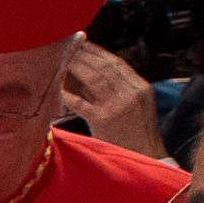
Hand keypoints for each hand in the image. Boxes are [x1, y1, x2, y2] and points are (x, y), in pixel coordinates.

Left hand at [58, 40, 166, 159]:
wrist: (147, 158)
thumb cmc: (137, 134)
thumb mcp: (136, 107)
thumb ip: (118, 90)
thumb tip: (88, 77)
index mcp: (141, 88)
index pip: (116, 63)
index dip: (97, 52)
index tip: (82, 44)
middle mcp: (131, 93)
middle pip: (103, 67)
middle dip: (83, 55)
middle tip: (66, 47)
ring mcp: (118, 106)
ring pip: (93, 79)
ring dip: (75, 68)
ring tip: (61, 60)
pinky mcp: (104, 120)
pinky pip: (80, 103)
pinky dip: (67, 95)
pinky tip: (56, 88)